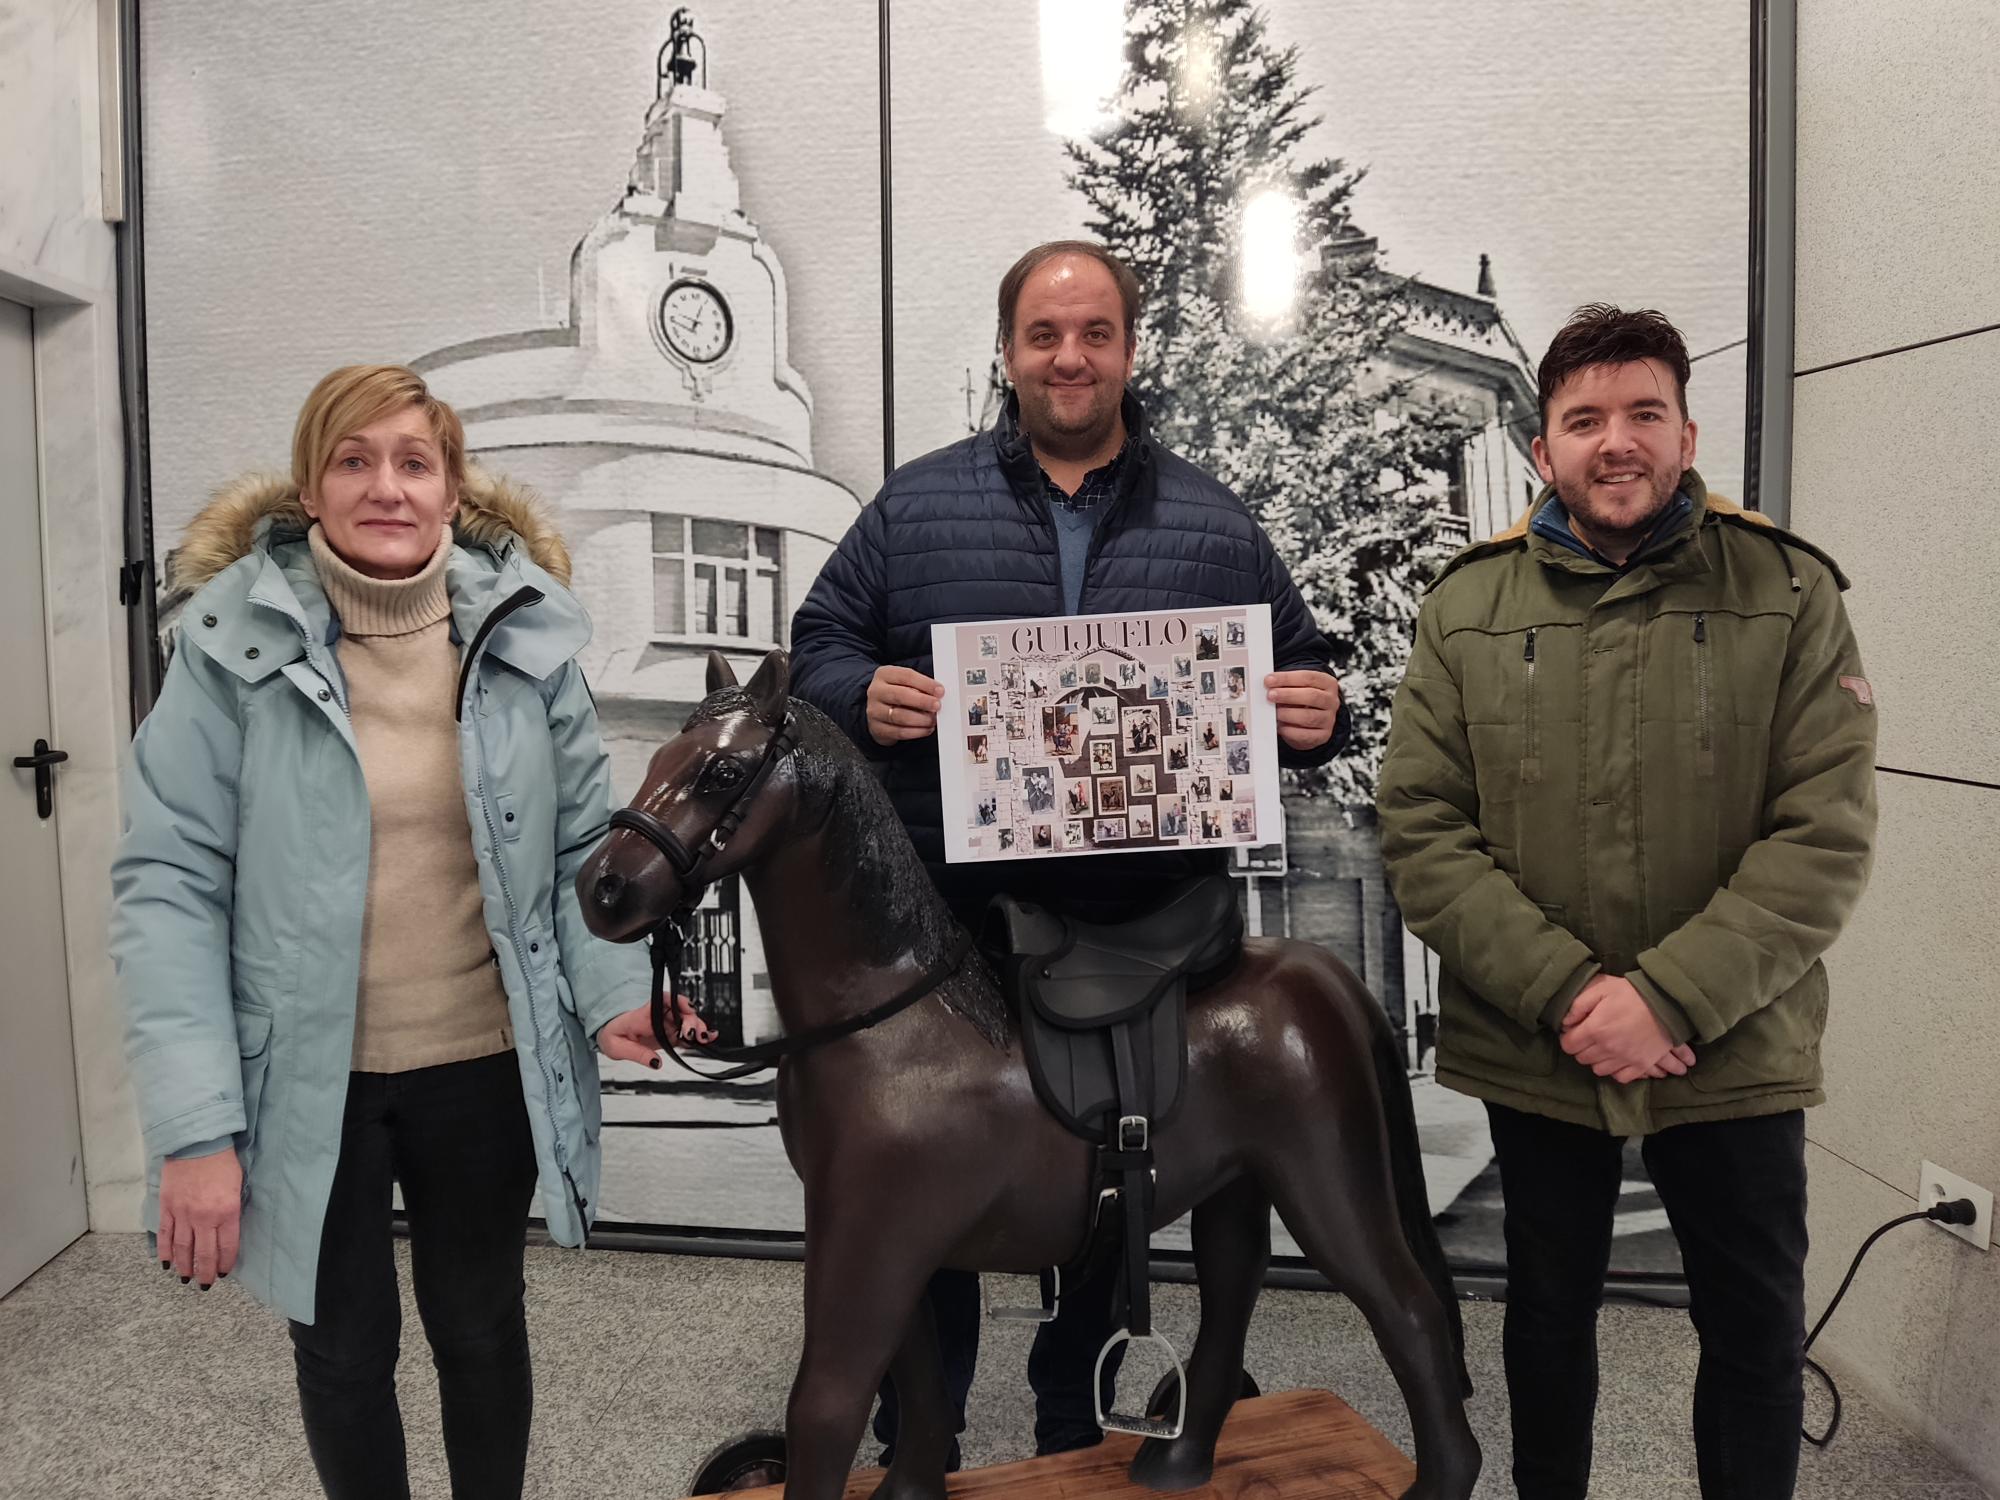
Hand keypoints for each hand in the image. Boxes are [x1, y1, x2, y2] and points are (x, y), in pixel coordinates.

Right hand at [158, 1146, 241, 1288]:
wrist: (196, 1144)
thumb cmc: (222, 1163)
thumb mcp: (237, 1187)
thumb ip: (231, 1211)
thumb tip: (226, 1232)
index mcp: (227, 1212)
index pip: (226, 1246)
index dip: (224, 1263)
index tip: (222, 1273)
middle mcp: (204, 1217)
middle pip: (204, 1253)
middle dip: (204, 1272)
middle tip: (204, 1284)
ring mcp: (183, 1214)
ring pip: (182, 1249)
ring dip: (184, 1266)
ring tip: (186, 1278)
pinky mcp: (167, 1208)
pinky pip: (165, 1236)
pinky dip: (165, 1252)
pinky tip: (166, 1263)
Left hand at [597, 998, 713, 1067]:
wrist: (610, 1037)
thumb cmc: (612, 1035)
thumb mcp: (618, 1048)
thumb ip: (637, 1054)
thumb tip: (655, 1062)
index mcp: (643, 1014)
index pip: (663, 1000)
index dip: (678, 1001)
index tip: (689, 1009)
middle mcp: (657, 1017)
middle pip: (680, 1012)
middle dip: (692, 1021)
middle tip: (695, 1034)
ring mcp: (665, 1026)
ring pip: (686, 1022)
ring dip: (698, 1029)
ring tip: (704, 1038)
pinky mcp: (669, 1035)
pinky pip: (685, 1034)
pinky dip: (697, 1036)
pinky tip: (706, 1039)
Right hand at [866, 666, 944, 745]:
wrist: (879, 711)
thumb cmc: (897, 694)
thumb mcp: (905, 683)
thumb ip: (920, 686)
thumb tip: (938, 694)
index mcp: (884, 674)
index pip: (906, 676)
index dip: (925, 684)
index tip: (940, 691)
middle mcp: (876, 691)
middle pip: (900, 695)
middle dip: (922, 701)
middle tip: (937, 705)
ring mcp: (874, 711)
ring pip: (899, 716)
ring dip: (920, 719)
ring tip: (932, 720)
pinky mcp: (877, 729)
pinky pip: (899, 732)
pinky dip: (916, 732)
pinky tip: (926, 729)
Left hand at [1264, 670, 1342, 751]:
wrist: (1313, 722)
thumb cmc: (1303, 701)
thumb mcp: (1298, 688)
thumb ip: (1286, 684)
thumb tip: (1268, 684)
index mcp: (1327, 683)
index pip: (1308, 677)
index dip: (1287, 678)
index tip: (1269, 680)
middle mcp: (1331, 701)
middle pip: (1311, 696)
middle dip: (1288, 695)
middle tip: (1270, 695)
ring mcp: (1328, 719)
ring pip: (1309, 717)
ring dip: (1288, 714)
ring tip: (1275, 713)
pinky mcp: (1323, 735)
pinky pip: (1305, 735)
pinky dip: (1290, 731)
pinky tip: (1280, 726)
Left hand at [1560, 977, 1690, 1083]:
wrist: (1667, 1003)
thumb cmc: (1632, 993)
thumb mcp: (1602, 988)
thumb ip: (1579, 1005)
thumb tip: (1564, 1021)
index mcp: (1595, 1029)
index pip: (1568, 1045)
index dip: (1568, 1038)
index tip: (1573, 1032)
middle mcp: (1607, 1048)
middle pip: (1582, 1058)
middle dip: (1582, 1048)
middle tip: (1589, 1038)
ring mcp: (1625, 1059)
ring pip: (1598, 1070)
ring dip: (1597, 1060)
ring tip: (1603, 1048)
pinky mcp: (1641, 1064)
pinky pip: (1620, 1077)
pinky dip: (1616, 1071)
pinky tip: (1617, 1060)